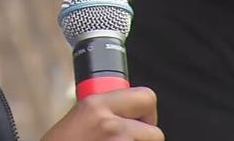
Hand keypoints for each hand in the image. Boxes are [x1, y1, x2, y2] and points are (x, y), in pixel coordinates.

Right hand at [40, 87, 162, 140]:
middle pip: (156, 132)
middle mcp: (109, 124)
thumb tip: (130, 113)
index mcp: (95, 105)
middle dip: (146, 138)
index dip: (146, 112)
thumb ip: (103, 113)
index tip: (139, 122)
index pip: (146, 97)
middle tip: (129, 140)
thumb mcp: (77, 120)